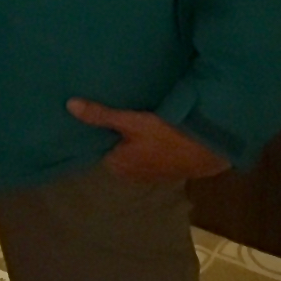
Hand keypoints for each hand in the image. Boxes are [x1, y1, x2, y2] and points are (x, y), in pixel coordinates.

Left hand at [66, 98, 228, 182]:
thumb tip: (69, 105)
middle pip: (114, 152)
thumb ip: (101, 116)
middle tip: (106, 111)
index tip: (86, 117)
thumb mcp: (131, 122)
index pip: (96, 150)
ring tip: (126, 117)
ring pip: (132, 154)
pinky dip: (146, 145)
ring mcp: (150, 174)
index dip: (92, 134)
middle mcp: (131, 175)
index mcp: (118, 165)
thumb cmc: (167, 136)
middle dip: (110, 136)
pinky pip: (148, 155)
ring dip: (130, 141)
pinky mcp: (167, 170)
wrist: (211, 151)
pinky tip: (150, 131)